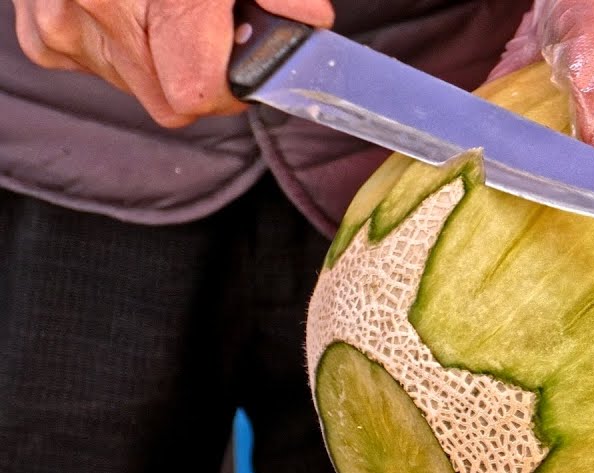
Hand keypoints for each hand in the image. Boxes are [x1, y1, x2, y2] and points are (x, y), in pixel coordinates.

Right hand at [12, 0, 333, 127]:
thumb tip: (308, 20)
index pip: (196, 91)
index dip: (232, 86)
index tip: (248, 65)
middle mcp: (98, 8)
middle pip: (170, 99)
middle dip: (202, 72)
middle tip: (214, 29)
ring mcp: (62, 24)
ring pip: (137, 87)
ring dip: (163, 59)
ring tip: (167, 7)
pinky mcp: (43, 35)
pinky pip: (99, 67)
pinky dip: (123, 45)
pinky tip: (134, 8)